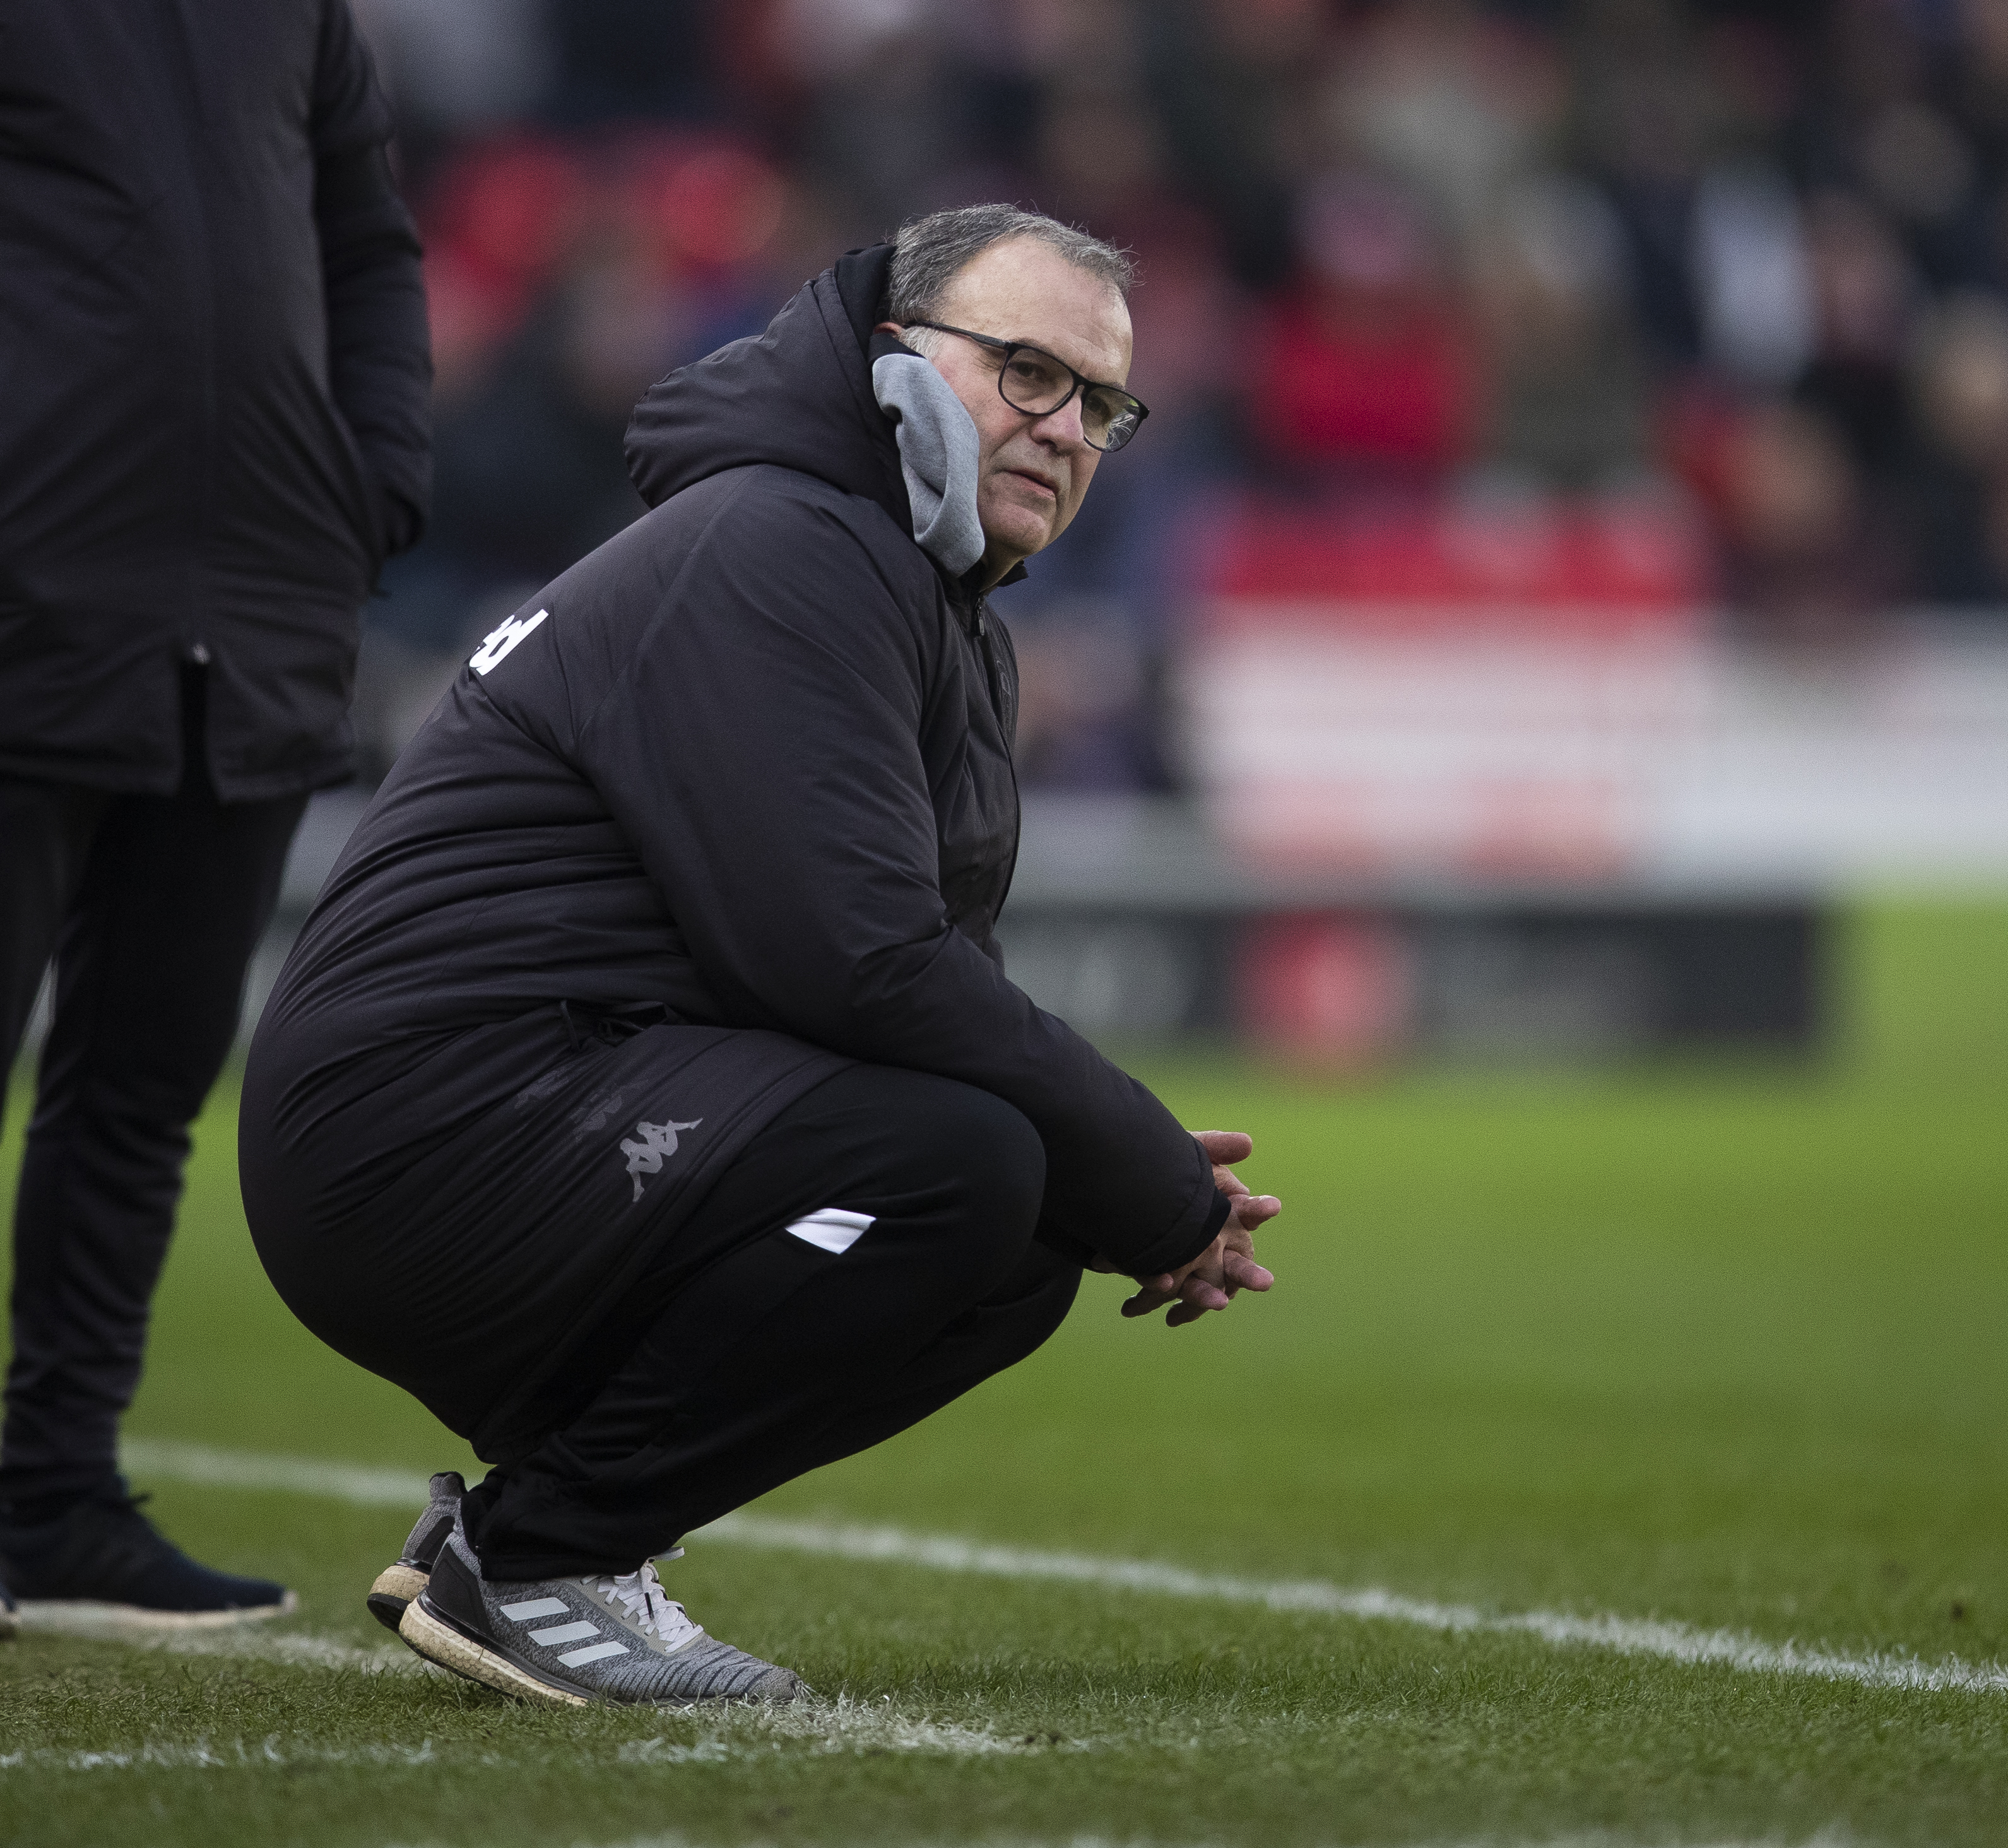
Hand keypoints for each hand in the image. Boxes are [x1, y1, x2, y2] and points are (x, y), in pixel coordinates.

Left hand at [1097, 1130, 1277, 1327]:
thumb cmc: (1163, 1168)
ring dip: (1207, 1296)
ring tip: (1219, 1303)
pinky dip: (1156, 1290)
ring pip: (1202, 1286)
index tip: (1273, 1206)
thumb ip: (1215, 1145)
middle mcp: (1212, 1244)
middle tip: (1266, 1282)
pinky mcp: (1154, 1273)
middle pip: (1237, 1264)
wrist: (1119, 1187)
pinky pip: (1158, 1287)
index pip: (1249, 1211)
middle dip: (1251, 1273)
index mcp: (1226, 1213)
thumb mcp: (1188, 1152)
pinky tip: (1154, 1291)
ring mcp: (1185, 1264)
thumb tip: (1246, 1143)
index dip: (1259, 1209)